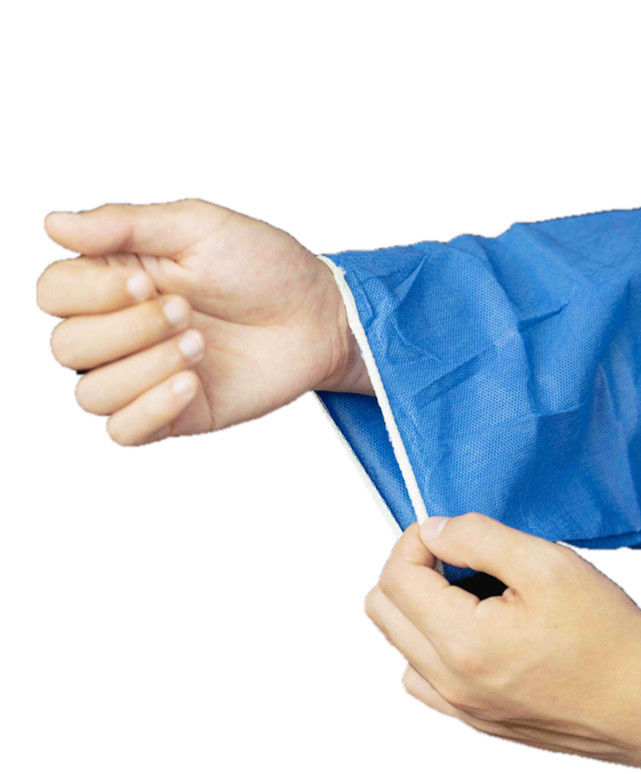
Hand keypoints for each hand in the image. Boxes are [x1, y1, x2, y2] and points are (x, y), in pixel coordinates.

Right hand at [37, 199, 369, 444]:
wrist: (318, 314)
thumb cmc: (263, 266)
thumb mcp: (198, 228)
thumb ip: (126, 224)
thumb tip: (52, 222)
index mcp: (115, 278)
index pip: (54, 292)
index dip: (90, 292)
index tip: (147, 282)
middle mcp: (119, 329)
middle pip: (66, 345)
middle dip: (126, 329)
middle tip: (185, 310)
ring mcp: (143, 375)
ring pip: (90, 393)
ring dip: (144, 367)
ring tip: (200, 344)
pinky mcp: (172, 412)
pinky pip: (123, 431)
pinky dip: (150, 408)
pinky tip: (191, 383)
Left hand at [364, 513, 640, 768]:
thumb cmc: (609, 639)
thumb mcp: (546, 563)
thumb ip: (479, 538)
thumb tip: (435, 531)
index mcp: (462, 643)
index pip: (395, 578)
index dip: (414, 540)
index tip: (447, 531)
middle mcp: (452, 683)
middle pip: (383, 612)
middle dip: (410, 570)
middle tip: (455, 555)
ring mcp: (463, 708)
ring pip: (401, 646)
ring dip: (421, 609)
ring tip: (471, 591)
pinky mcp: (480, 720)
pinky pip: (427, 679)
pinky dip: (436, 646)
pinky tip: (479, 629)